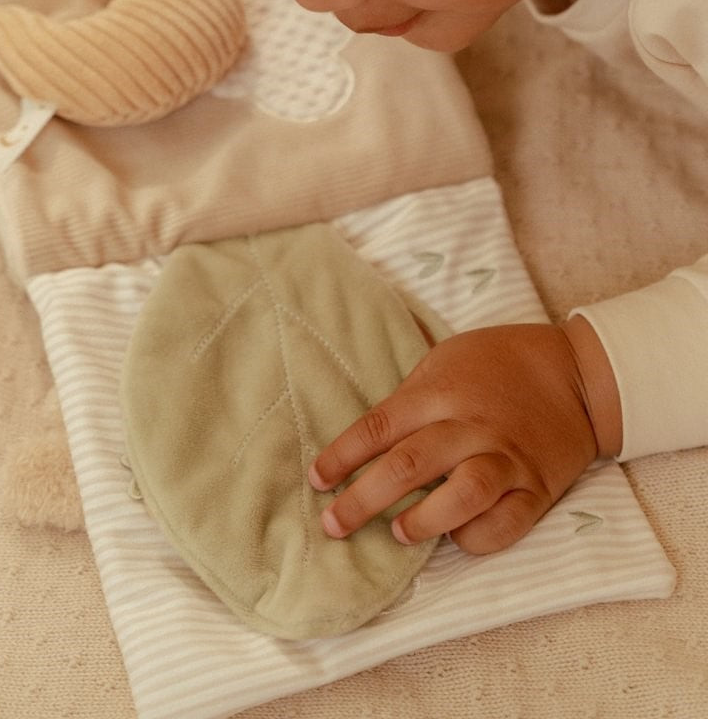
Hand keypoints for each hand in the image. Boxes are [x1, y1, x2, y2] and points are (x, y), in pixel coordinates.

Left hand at [308, 318, 620, 554]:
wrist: (577, 372)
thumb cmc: (499, 362)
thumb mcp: (447, 358)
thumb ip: (411, 397)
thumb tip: (366, 438)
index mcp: (441, 392)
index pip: (379, 428)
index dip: (342, 457)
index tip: (318, 480)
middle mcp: (471, 426)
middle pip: (409, 465)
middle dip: (363, 500)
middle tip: (333, 524)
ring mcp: (507, 458)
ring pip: (462, 494)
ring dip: (424, 519)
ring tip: (399, 532)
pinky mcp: (537, 488)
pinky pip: (507, 523)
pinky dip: (479, 536)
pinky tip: (457, 538)